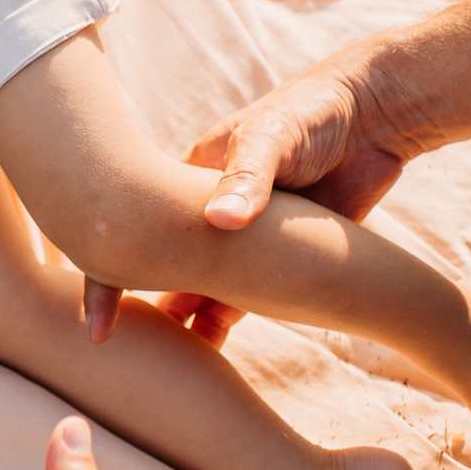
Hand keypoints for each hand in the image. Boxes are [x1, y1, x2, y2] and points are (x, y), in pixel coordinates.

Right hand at [100, 50, 419, 351]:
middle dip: (140, 300)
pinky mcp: (282, 256)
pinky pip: (246, 294)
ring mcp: (244, 237)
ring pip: (202, 284)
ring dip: (184, 315)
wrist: (375, 116)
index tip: (95, 313)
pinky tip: (213, 346)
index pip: (135, 227)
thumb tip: (221, 222)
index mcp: (188, 180)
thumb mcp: (270, 136)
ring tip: (165, 357)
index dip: (109, 270)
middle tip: (116, 340)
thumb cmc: (309, 113)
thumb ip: (247, 177)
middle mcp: (207, 212)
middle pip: (162, 263)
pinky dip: (227, 317)